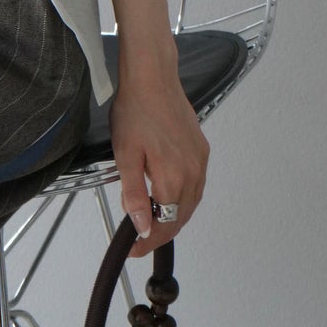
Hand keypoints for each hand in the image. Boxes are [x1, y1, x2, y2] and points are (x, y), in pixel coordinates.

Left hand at [108, 71, 208, 259]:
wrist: (152, 77)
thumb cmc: (134, 111)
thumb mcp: (125, 155)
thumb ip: (135, 194)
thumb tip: (142, 225)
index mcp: (173, 177)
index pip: (165, 224)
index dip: (148, 241)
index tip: (132, 249)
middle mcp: (193, 173)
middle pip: (181, 217)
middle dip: (160, 232)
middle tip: (137, 238)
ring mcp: (200, 162)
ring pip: (190, 203)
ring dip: (173, 217)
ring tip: (151, 220)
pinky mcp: (201, 150)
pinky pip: (195, 186)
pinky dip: (182, 199)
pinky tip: (167, 196)